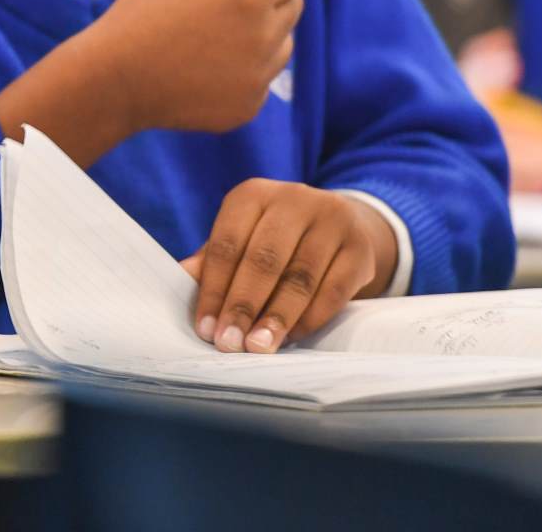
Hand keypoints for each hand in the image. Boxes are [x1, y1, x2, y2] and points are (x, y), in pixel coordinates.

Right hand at [85, 0, 307, 136]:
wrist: (112, 83)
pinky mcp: (250, 107)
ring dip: (260, 32)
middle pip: (294, 2)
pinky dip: (245, 68)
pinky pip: (264, 76)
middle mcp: (265, 38)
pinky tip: (204, 67)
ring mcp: (259, 77)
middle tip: (215, 3)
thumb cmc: (141, 15)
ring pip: (283, 41)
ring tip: (208, 37)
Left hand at [182, 179, 395, 353]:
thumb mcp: (242, 237)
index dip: (213, 289)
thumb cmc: (275, 238)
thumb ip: (213, 259)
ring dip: (276, 318)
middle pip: (263, 260)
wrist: (341, 225)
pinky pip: (334, 290)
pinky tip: (291, 338)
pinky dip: (310, 318)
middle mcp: (293, 199)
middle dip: (243, 306)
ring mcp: (332, 220)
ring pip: (300, 277)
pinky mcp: (360, 248)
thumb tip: (180, 283)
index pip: (227, 244)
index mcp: (253, 194)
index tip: (205, 328)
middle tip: (230, 344)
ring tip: (258, 347)